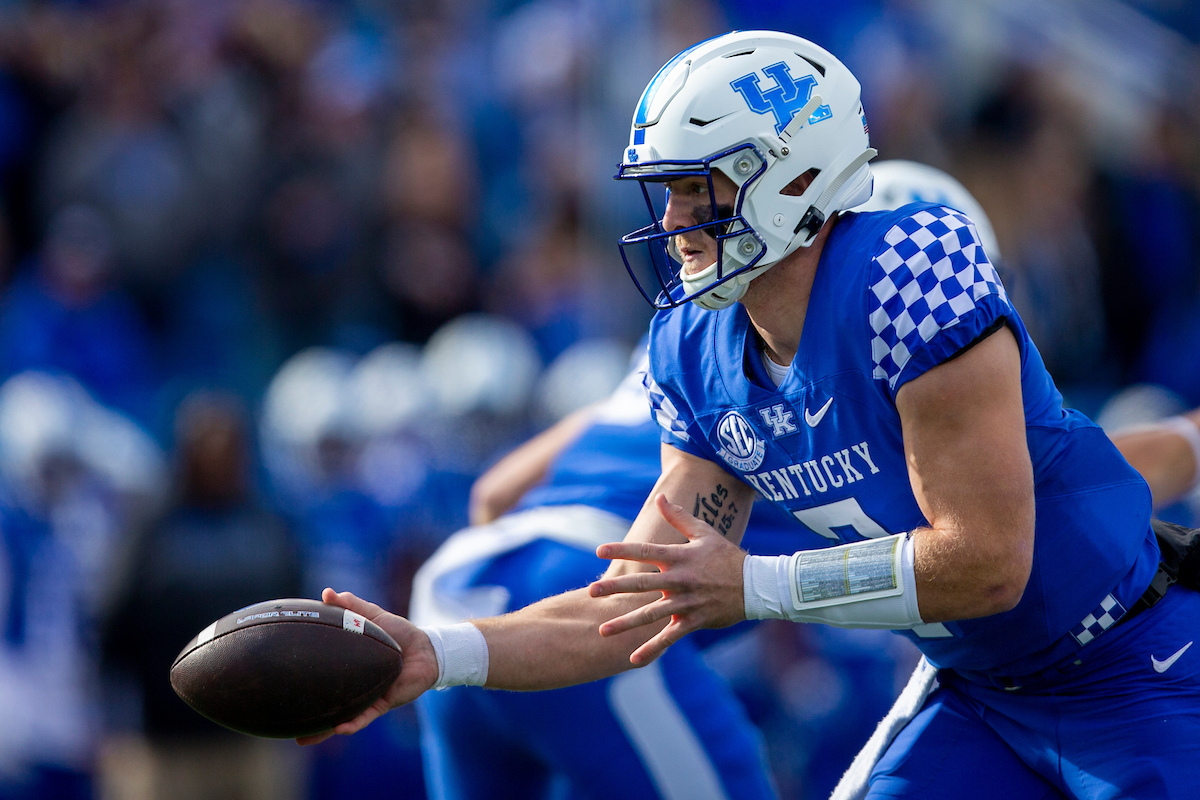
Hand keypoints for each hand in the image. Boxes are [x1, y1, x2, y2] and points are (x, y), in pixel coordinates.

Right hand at [296, 588, 439, 745]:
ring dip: (325, 730)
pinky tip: (339, 728)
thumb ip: (351, 605)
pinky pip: (366, 716)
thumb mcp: (372, 616)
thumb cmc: (398, 633)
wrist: (427, 648)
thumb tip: (326, 593)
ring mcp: (369, 697)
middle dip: (309, 721)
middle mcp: (356, 687)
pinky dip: (353, 723)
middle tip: (286, 730)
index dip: (303, 684)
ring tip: (305, 740)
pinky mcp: (385, 702)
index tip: (279, 688)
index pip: (321, 678)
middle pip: (328, 706)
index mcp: (349, 669)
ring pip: (344, 718)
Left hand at [588, 494, 746, 665]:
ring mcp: (687, 603)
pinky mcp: (694, 621)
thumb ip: (679, 517)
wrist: (756, 585)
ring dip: (626, 623)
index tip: (598, 550)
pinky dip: (652, 649)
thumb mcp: (705, 533)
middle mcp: (680, 580)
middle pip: (643, 584)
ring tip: (602, 630)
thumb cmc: (727, 556)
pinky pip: (670, 637)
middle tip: (591, 591)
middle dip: (615, 587)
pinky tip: (633, 659)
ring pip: (652, 615)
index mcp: (680, 557)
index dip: (622, 550)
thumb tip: (660, 497)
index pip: (646, 551)